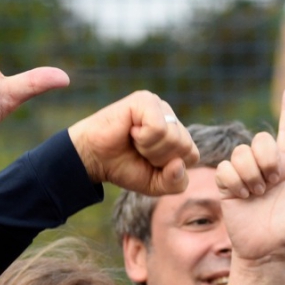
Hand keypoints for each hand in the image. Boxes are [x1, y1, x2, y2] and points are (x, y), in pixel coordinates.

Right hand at [66, 91, 198, 195]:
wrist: (92, 159)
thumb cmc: (123, 167)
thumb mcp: (154, 184)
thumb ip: (175, 182)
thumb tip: (179, 164)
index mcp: (176, 134)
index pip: (192, 156)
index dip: (169, 168)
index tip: (148, 163)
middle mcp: (170, 117)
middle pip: (184, 146)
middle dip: (160, 158)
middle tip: (139, 151)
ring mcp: (159, 106)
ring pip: (173, 137)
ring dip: (149, 149)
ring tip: (133, 141)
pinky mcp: (145, 100)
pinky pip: (158, 128)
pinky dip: (143, 138)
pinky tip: (130, 131)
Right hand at [216, 88, 284, 262]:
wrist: (267, 252)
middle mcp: (266, 167)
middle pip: (260, 139)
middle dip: (265, 158)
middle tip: (270, 184)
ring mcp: (245, 176)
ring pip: (241, 152)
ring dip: (250, 173)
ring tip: (256, 194)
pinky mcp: (228, 187)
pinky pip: (225, 168)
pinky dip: (235, 182)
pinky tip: (243, 197)